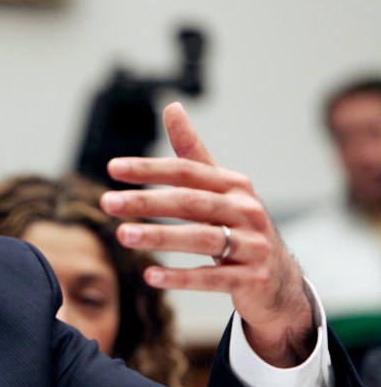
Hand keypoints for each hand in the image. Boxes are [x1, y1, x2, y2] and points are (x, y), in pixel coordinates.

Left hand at [100, 102, 313, 367]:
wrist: (279, 279)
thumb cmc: (238, 225)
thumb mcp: (219, 188)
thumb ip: (193, 153)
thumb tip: (171, 107)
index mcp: (234, 185)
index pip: (186, 171)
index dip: (149, 169)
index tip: (112, 168)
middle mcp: (246, 210)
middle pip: (190, 202)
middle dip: (146, 201)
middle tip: (106, 202)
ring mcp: (253, 245)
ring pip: (201, 238)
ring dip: (159, 236)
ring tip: (122, 235)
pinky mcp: (252, 278)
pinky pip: (213, 278)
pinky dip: (181, 277)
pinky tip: (150, 276)